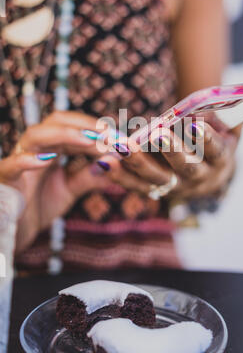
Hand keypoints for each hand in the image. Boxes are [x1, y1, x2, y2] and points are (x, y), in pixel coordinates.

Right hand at [0, 111, 109, 252]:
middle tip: (109, 133)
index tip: (121, 138)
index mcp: (51, 147)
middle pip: (56, 121)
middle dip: (84, 124)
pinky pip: (12, 165)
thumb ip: (90, 176)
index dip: (97, 129)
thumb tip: (115, 163)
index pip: (74, 127)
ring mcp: (18, 160)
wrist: (14, 231)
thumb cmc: (38, 205)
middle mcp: (35, 147)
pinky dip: (27, 160)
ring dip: (63, 135)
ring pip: (35, 135)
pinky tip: (46, 160)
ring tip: (88, 141)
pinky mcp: (5, 178)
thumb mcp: (70, 189)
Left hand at [96, 118, 240, 200]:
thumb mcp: (227, 129)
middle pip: (185, 167)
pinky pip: (136, 184)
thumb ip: (220, 117)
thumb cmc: (216, 142)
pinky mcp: (155, 190)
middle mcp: (199, 178)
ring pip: (156, 178)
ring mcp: (176, 187)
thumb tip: (201, 106)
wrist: (210, 174)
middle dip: (170, 150)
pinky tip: (102, 163)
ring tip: (120, 146)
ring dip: (136, 162)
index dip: (206, 139)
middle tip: (157, 134)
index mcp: (220, 162)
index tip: (194, 124)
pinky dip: (119, 175)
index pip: (215, 151)